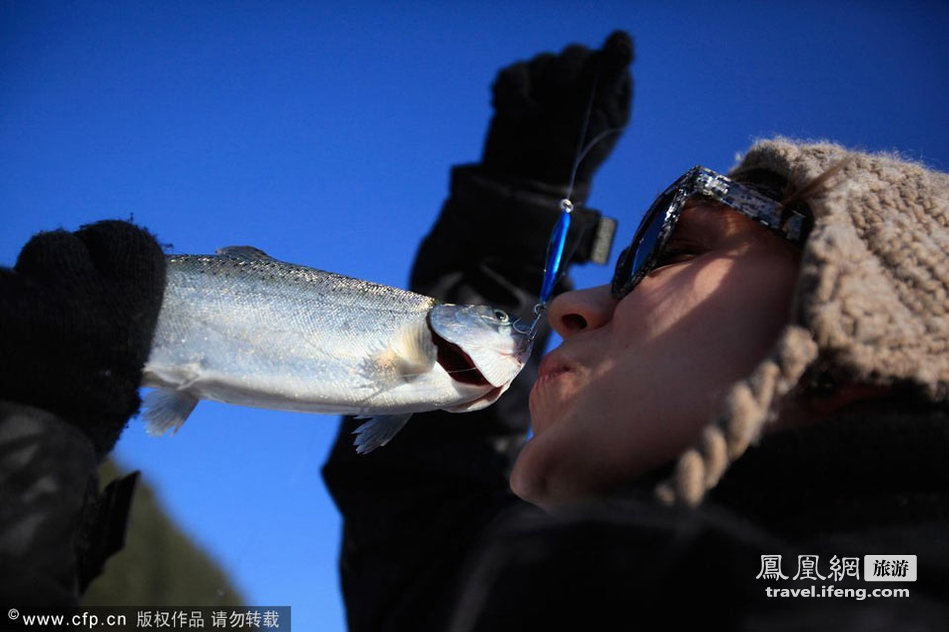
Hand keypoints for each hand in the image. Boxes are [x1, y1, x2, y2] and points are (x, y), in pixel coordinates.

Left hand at [0, 220, 165, 457]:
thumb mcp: (126, 375)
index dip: (109, 247)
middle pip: (59, 248)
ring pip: (11, 274)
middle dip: (53, 271)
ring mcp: (15, 299)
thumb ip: (125, 327)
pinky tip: (1, 342)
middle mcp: (73, 292)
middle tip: (49, 306)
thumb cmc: (82, 425)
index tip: (100, 262)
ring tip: (17, 336)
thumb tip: (122, 302)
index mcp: (126, 306)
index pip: (127, 239)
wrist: (17, 461)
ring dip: (13, 296)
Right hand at [481, 30, 633, 188]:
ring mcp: (550, 86)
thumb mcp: (595, 115)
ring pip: (543, 61)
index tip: (581, 103)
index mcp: (610, 92)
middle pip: (573, 55)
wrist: (523, 183)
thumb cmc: (567, 157)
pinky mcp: (521, 90)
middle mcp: (583, 86)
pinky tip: (512, 115)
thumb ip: (606, 73)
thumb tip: (622, 37)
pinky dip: (510, 93)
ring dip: (533, 93)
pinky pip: (514, 72)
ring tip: (530, 122)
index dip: (590, 77)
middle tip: (554, 117)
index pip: (606, 58)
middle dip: (559, 84)